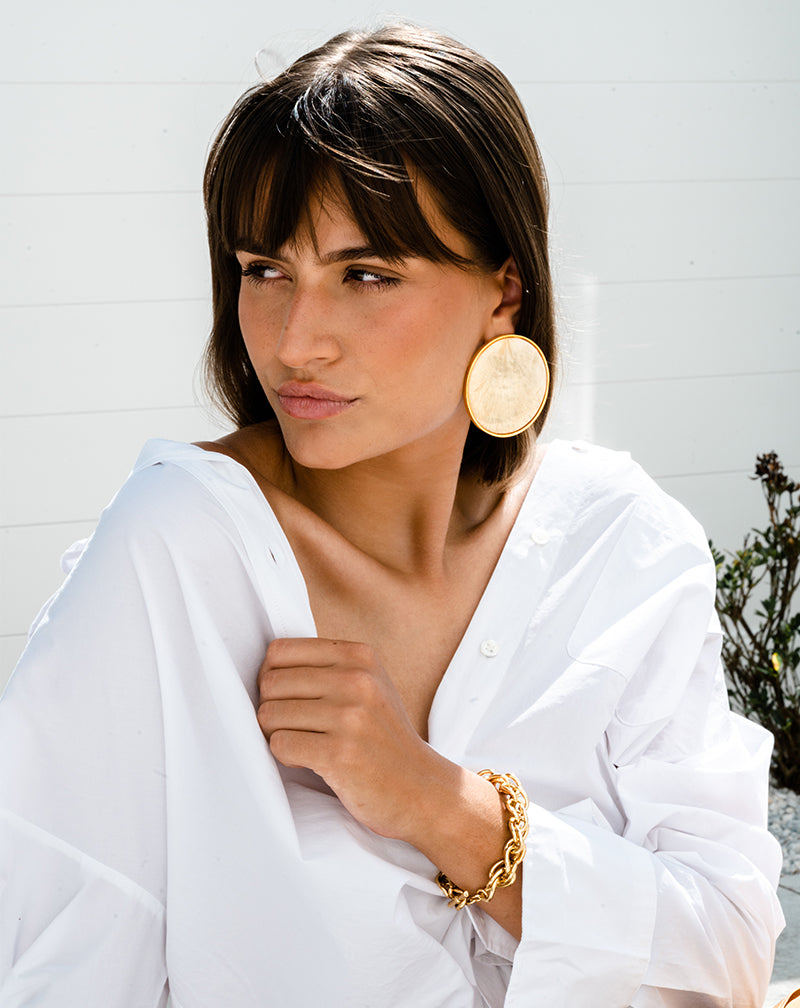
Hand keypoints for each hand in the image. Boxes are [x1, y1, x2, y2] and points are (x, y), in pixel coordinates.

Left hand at [256, 637, 435, 840]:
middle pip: (270, 683)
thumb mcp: (368, 685)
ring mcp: (350, 717)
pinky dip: (285, 756)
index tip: (285, 697)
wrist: (420, 787)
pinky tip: (309, 760)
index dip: (271, 676)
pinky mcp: (340, 753)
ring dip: (276, 734)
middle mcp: (356, 680)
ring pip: (270, 714)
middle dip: (271, 708)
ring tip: (303, 743)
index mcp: (358, 656)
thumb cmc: (383, 737)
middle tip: (292, 726)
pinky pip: (281, 744)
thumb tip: (265, 666)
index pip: (279, 652)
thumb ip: (325, 668)